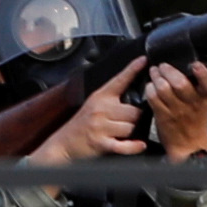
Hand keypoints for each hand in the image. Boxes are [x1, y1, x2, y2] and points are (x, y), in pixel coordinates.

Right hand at [29, 55, 148, 165]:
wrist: (62, 145)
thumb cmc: (80, 125)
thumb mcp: (92, 105)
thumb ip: (111, 99)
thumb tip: (136, 96)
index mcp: (99, 97)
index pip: (119, 80)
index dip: (132, 69)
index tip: (144, 59)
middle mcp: (100, 109)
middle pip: (134, 111)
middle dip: (135, 118)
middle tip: (126, 122)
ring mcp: (100, 126)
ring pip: (131, 127)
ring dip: (131, 133)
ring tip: (121, 133)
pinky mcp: (101, 143)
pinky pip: (125, 145)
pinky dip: (134, 146)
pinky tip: (138, 145)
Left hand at [143, 60, 206, 162]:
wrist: (189, 145)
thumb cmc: (194, 120)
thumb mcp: (203, 101)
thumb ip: (197, 85)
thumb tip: (185, 65)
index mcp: (205, 97)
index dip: (202, 73)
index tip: (195, 64)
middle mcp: (192, 103)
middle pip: (180, 83)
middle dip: (168, 70)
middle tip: (162, 66)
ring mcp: (177, 110)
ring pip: (164, 89)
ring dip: (156, 77)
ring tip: (154, 72)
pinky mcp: (162, 116)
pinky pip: (153, 98)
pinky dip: (149, 89)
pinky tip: (149, 86)